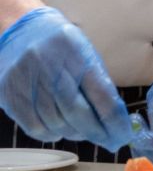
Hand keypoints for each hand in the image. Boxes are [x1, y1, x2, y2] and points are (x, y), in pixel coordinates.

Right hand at [0, 7, 130, 151]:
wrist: (20, 29)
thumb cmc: (60, 44)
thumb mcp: (85, 53)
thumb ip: (97, 82)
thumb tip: (112, 117)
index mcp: (78, 56)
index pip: (102, 96)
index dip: (114, 121)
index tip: (123, 134)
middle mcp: (52, 69)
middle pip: (78, 113)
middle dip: (97, 133)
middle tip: (109, 141)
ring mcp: (29, 83)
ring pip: (56, 123)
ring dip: (75, 134)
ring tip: (84, 133)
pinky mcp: (11, 95)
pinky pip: (34, 126)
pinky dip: (51, 134)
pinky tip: (60, 131)